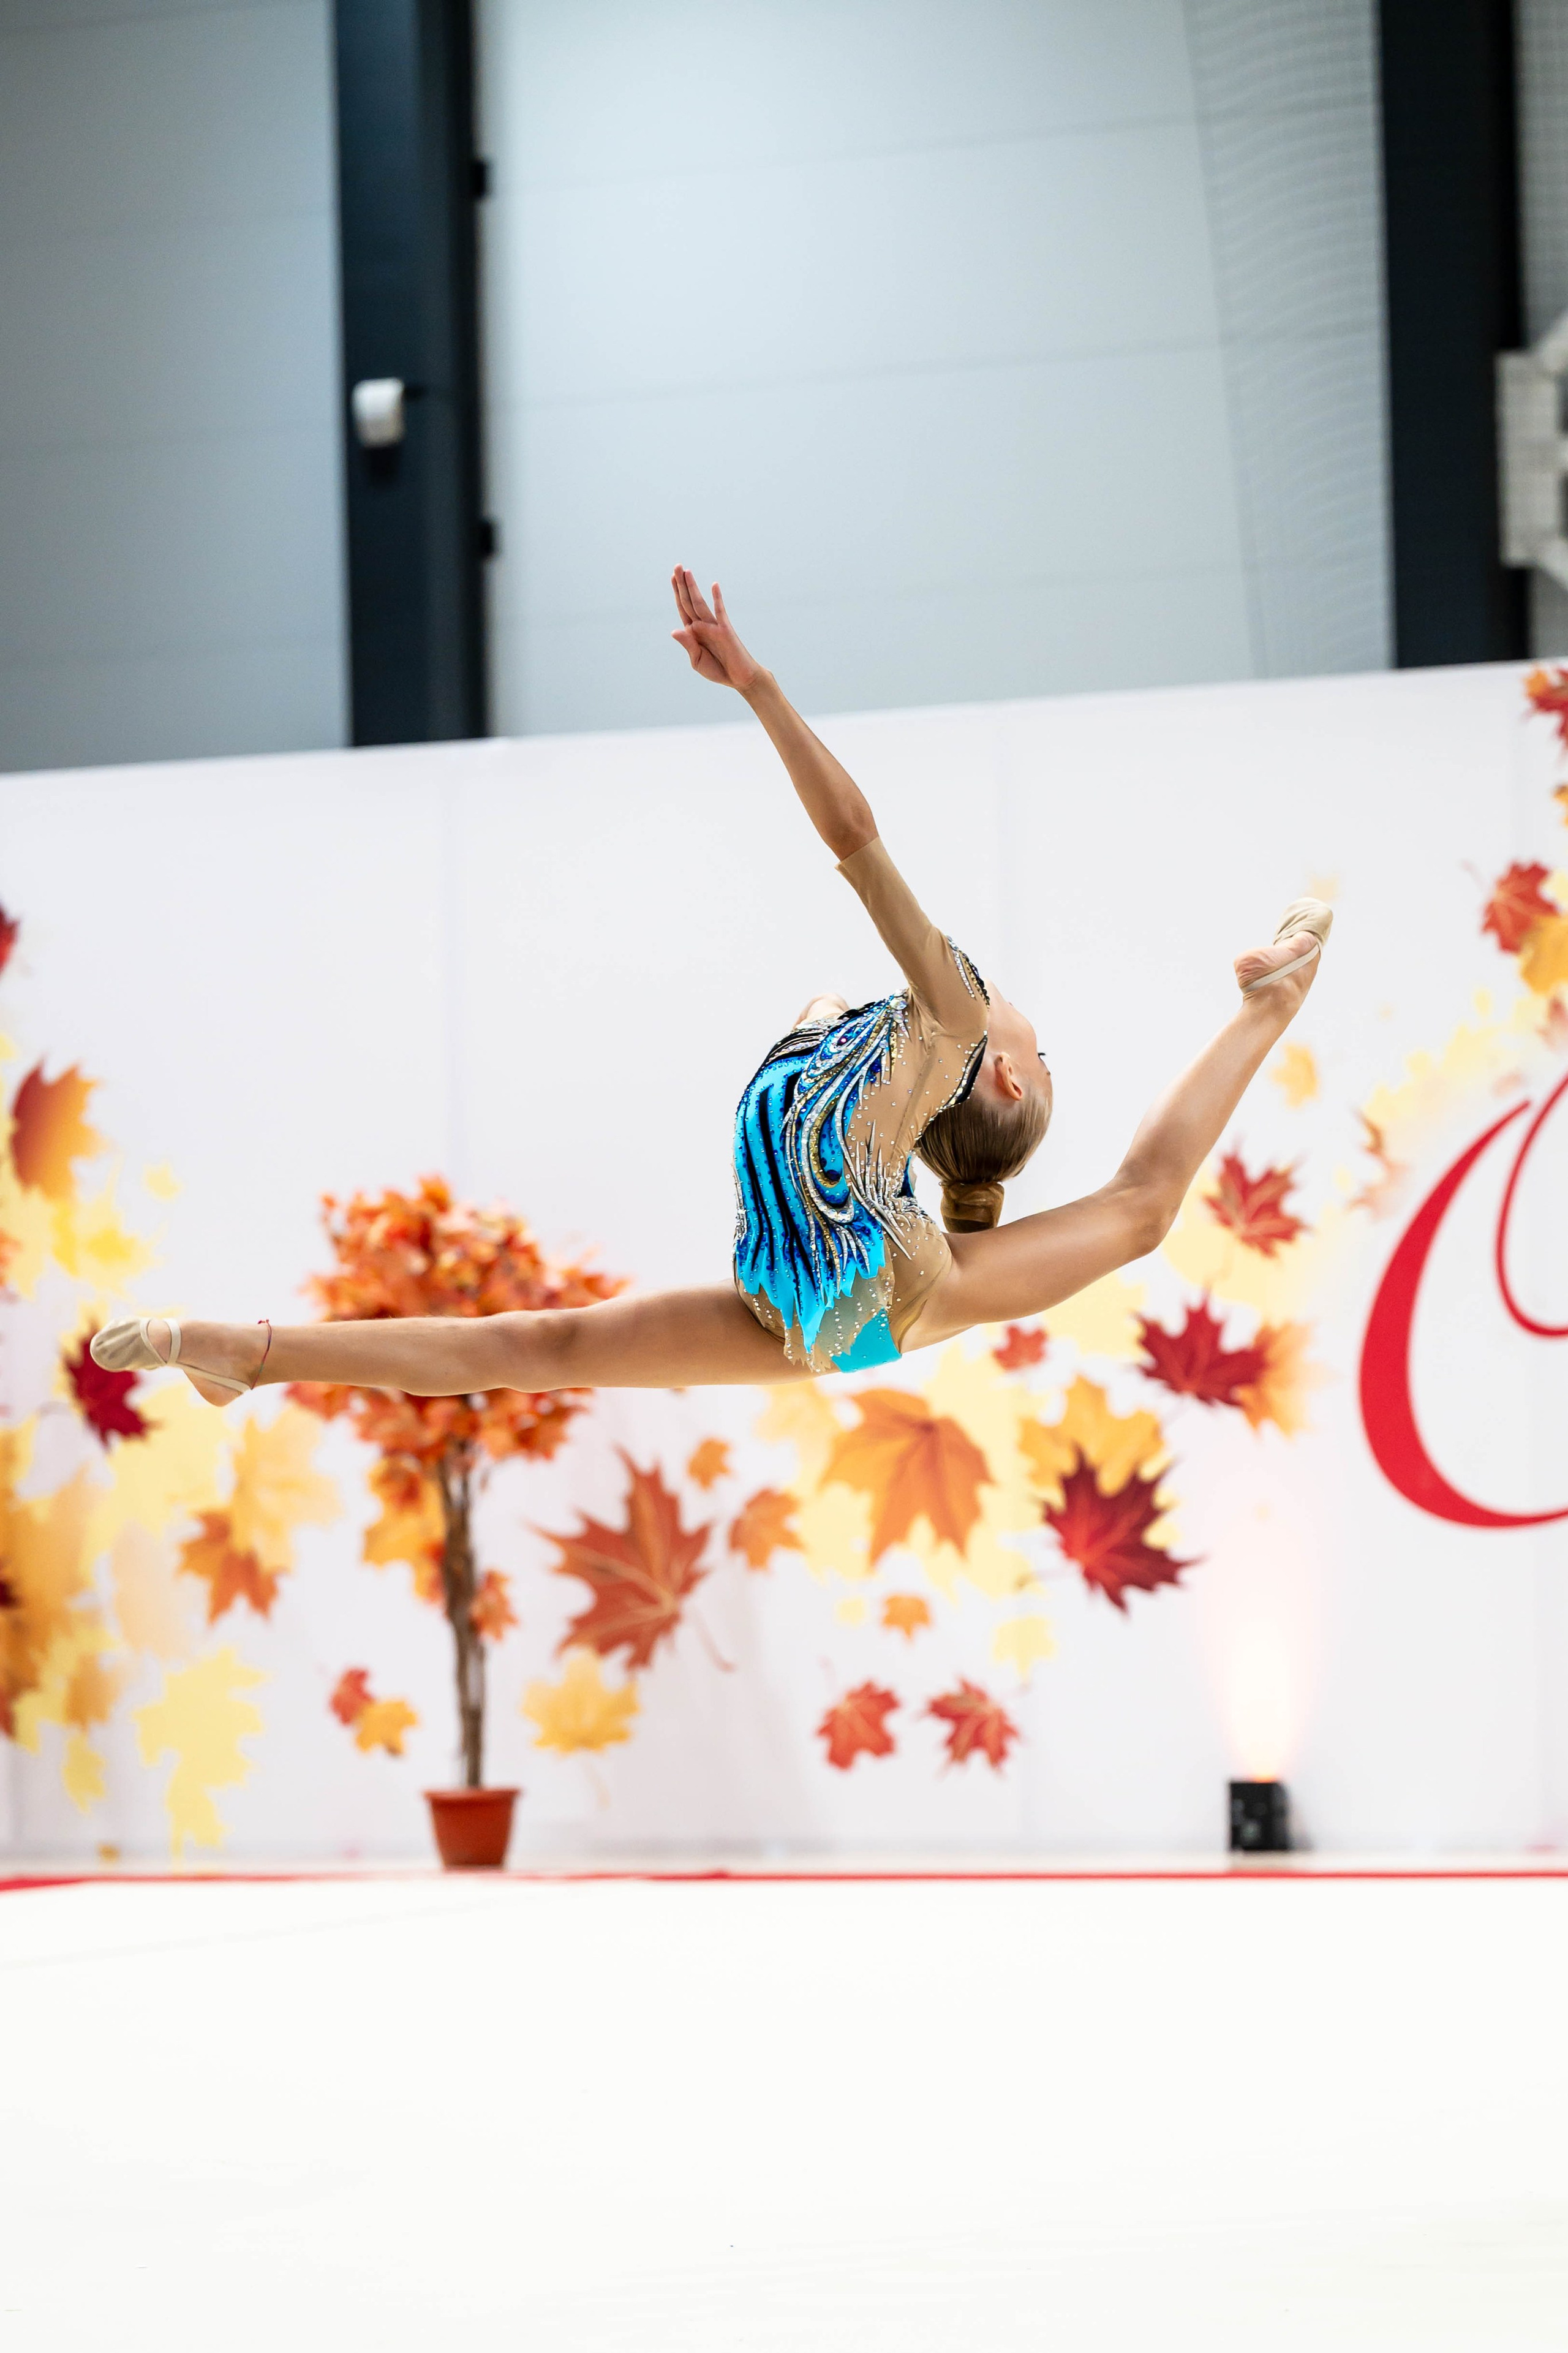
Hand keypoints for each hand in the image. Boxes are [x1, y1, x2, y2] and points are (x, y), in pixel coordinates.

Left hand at [670, 567, 765, 692]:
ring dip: (693, 587)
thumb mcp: (697, 660)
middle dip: (682, 584)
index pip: (683, 608)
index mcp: (694, 632)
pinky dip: (717, 598)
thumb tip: (675, 630)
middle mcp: (702, 625)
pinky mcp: (726, 629)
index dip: (677, 593)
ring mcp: (714, 625)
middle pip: (689, 601)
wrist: (740, 678)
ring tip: (686, 571)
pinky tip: (714, 585)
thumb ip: (688, 645)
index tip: (673, 577)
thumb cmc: (718, 670)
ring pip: (700, 603)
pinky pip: (720, 611)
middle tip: (677, 566)